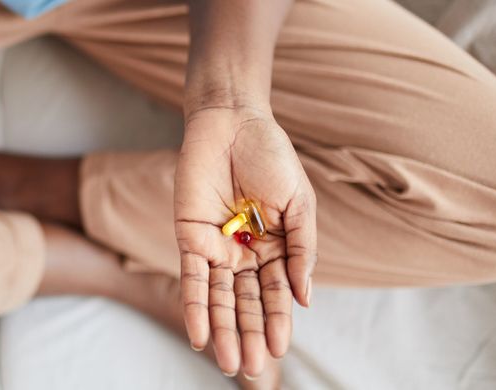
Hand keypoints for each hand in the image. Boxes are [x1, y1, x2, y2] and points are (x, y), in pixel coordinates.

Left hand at [175, 106, 316, 376]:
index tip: (281, 349)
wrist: (234, 123)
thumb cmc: (271, 158)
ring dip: (223, 330)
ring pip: (218, 297)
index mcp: (275, 248)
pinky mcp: (189, 235)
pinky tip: (200, 335)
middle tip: (252, 368)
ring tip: (229, 362)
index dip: (278, 321)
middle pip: (246, 303)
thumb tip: (305, 300)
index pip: (276, 293)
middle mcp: (244, 253)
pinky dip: (194, 306)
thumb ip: (302, 252)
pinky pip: (191, 277)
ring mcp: (216, 246)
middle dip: (249, 335)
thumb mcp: (299, 206)